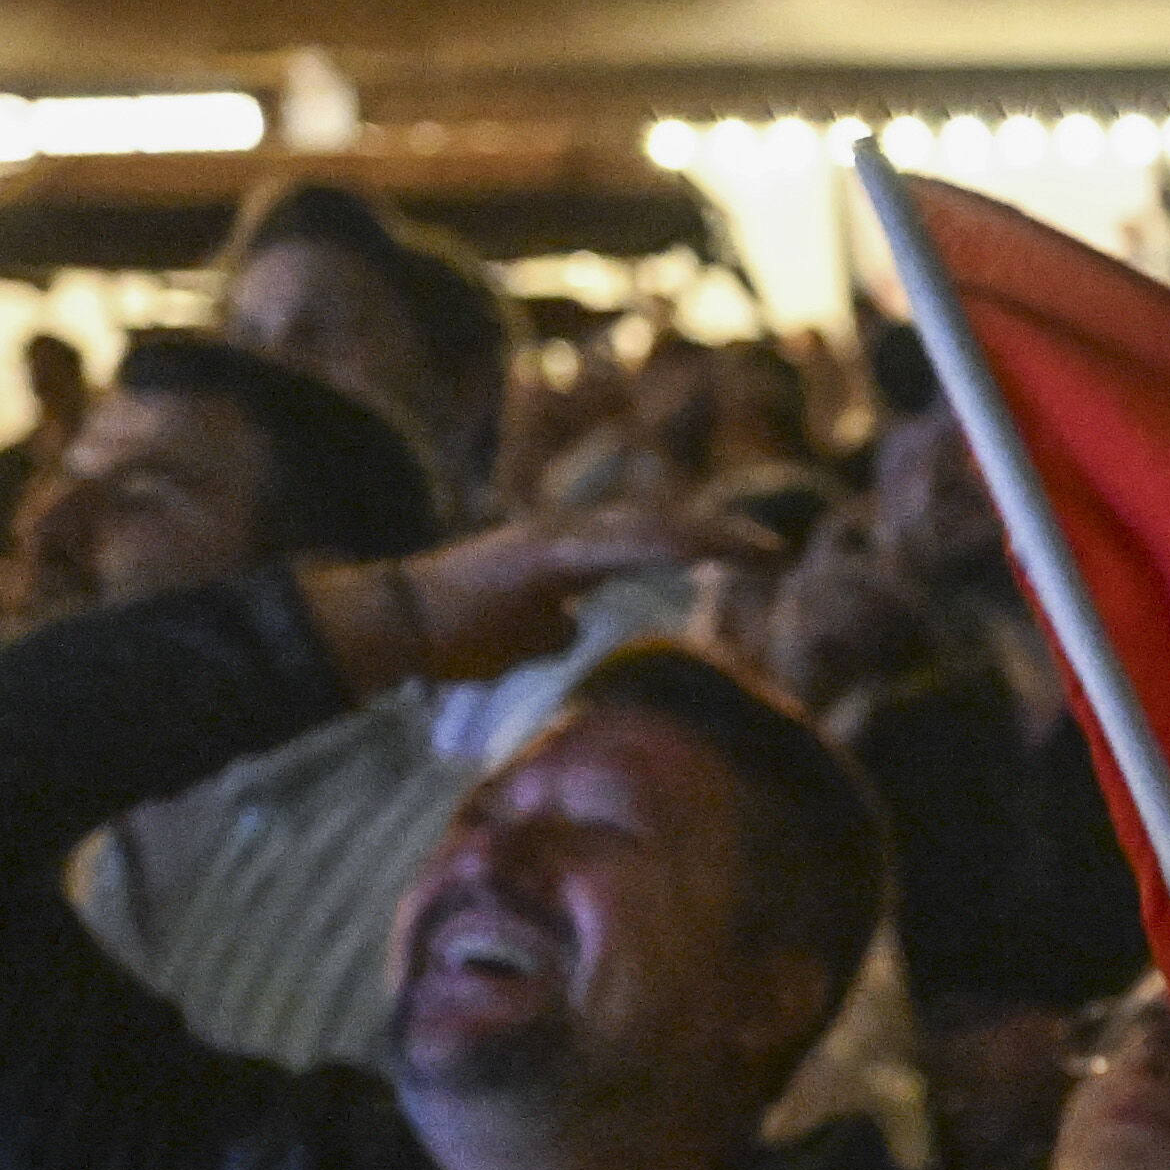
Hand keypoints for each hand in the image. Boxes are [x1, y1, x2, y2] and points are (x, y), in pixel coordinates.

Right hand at [314, 513, 718, 691]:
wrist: (394, 629)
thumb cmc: (452, 637)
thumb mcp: (520, 640)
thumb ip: (551, 628)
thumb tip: (573, 630)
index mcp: (568, 554)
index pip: (650, 544)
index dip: (702, 546)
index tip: (754, 559)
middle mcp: (565, 535)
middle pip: (658, 529)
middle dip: (719, 538)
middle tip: (775, 552)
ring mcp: (553, 541)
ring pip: (644, 530)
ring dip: (703, 538)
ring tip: (756, 550)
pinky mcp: (539, 556)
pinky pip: (610, 547)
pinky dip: (656, 545)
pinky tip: (695, 550)